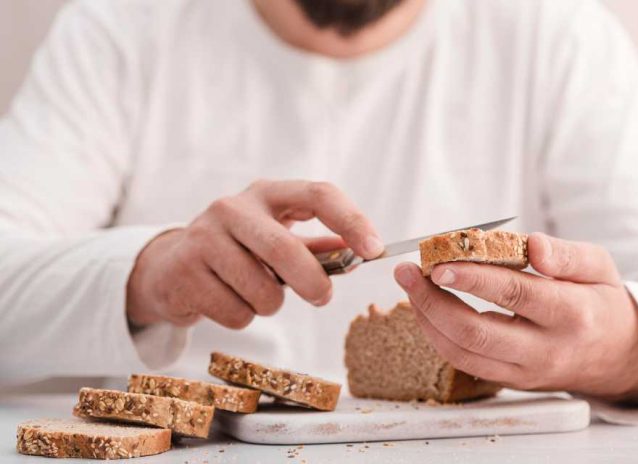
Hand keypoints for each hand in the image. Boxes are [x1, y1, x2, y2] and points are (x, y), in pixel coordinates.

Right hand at [127, 179, 382, 328]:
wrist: (169, 265)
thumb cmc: (236, 251)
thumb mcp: (275, 237)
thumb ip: (315, 247)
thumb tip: (358, 255)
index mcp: (266, 194)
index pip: (318, 194)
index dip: (351, 221)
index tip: (374, 250)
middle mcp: (232, 208)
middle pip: (286, 250)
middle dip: (313, 282)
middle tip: (323, 297)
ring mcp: (203, 238)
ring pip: (263, 293)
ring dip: (269, 305)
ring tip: (253, 293)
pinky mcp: (184, 272)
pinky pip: (237, 313)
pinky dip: (242, 317)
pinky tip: (226, 300)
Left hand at [394, 233, 637, 404]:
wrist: (617, 358)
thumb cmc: (602, 302)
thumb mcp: (599, 267)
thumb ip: (566, 254)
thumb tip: (533, 244)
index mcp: (572, 313)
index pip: (513, 294)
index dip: (472, 278)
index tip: (438, 262)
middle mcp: (546, 349)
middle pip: (476, 332)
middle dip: (432, 301)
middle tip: (407, 272)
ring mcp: (525, 371)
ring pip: (463, 352)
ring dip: (427, 319)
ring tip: (410, 286)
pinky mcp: (510, 381)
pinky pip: (464, 363)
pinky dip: (438, 336)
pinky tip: (426, 310)